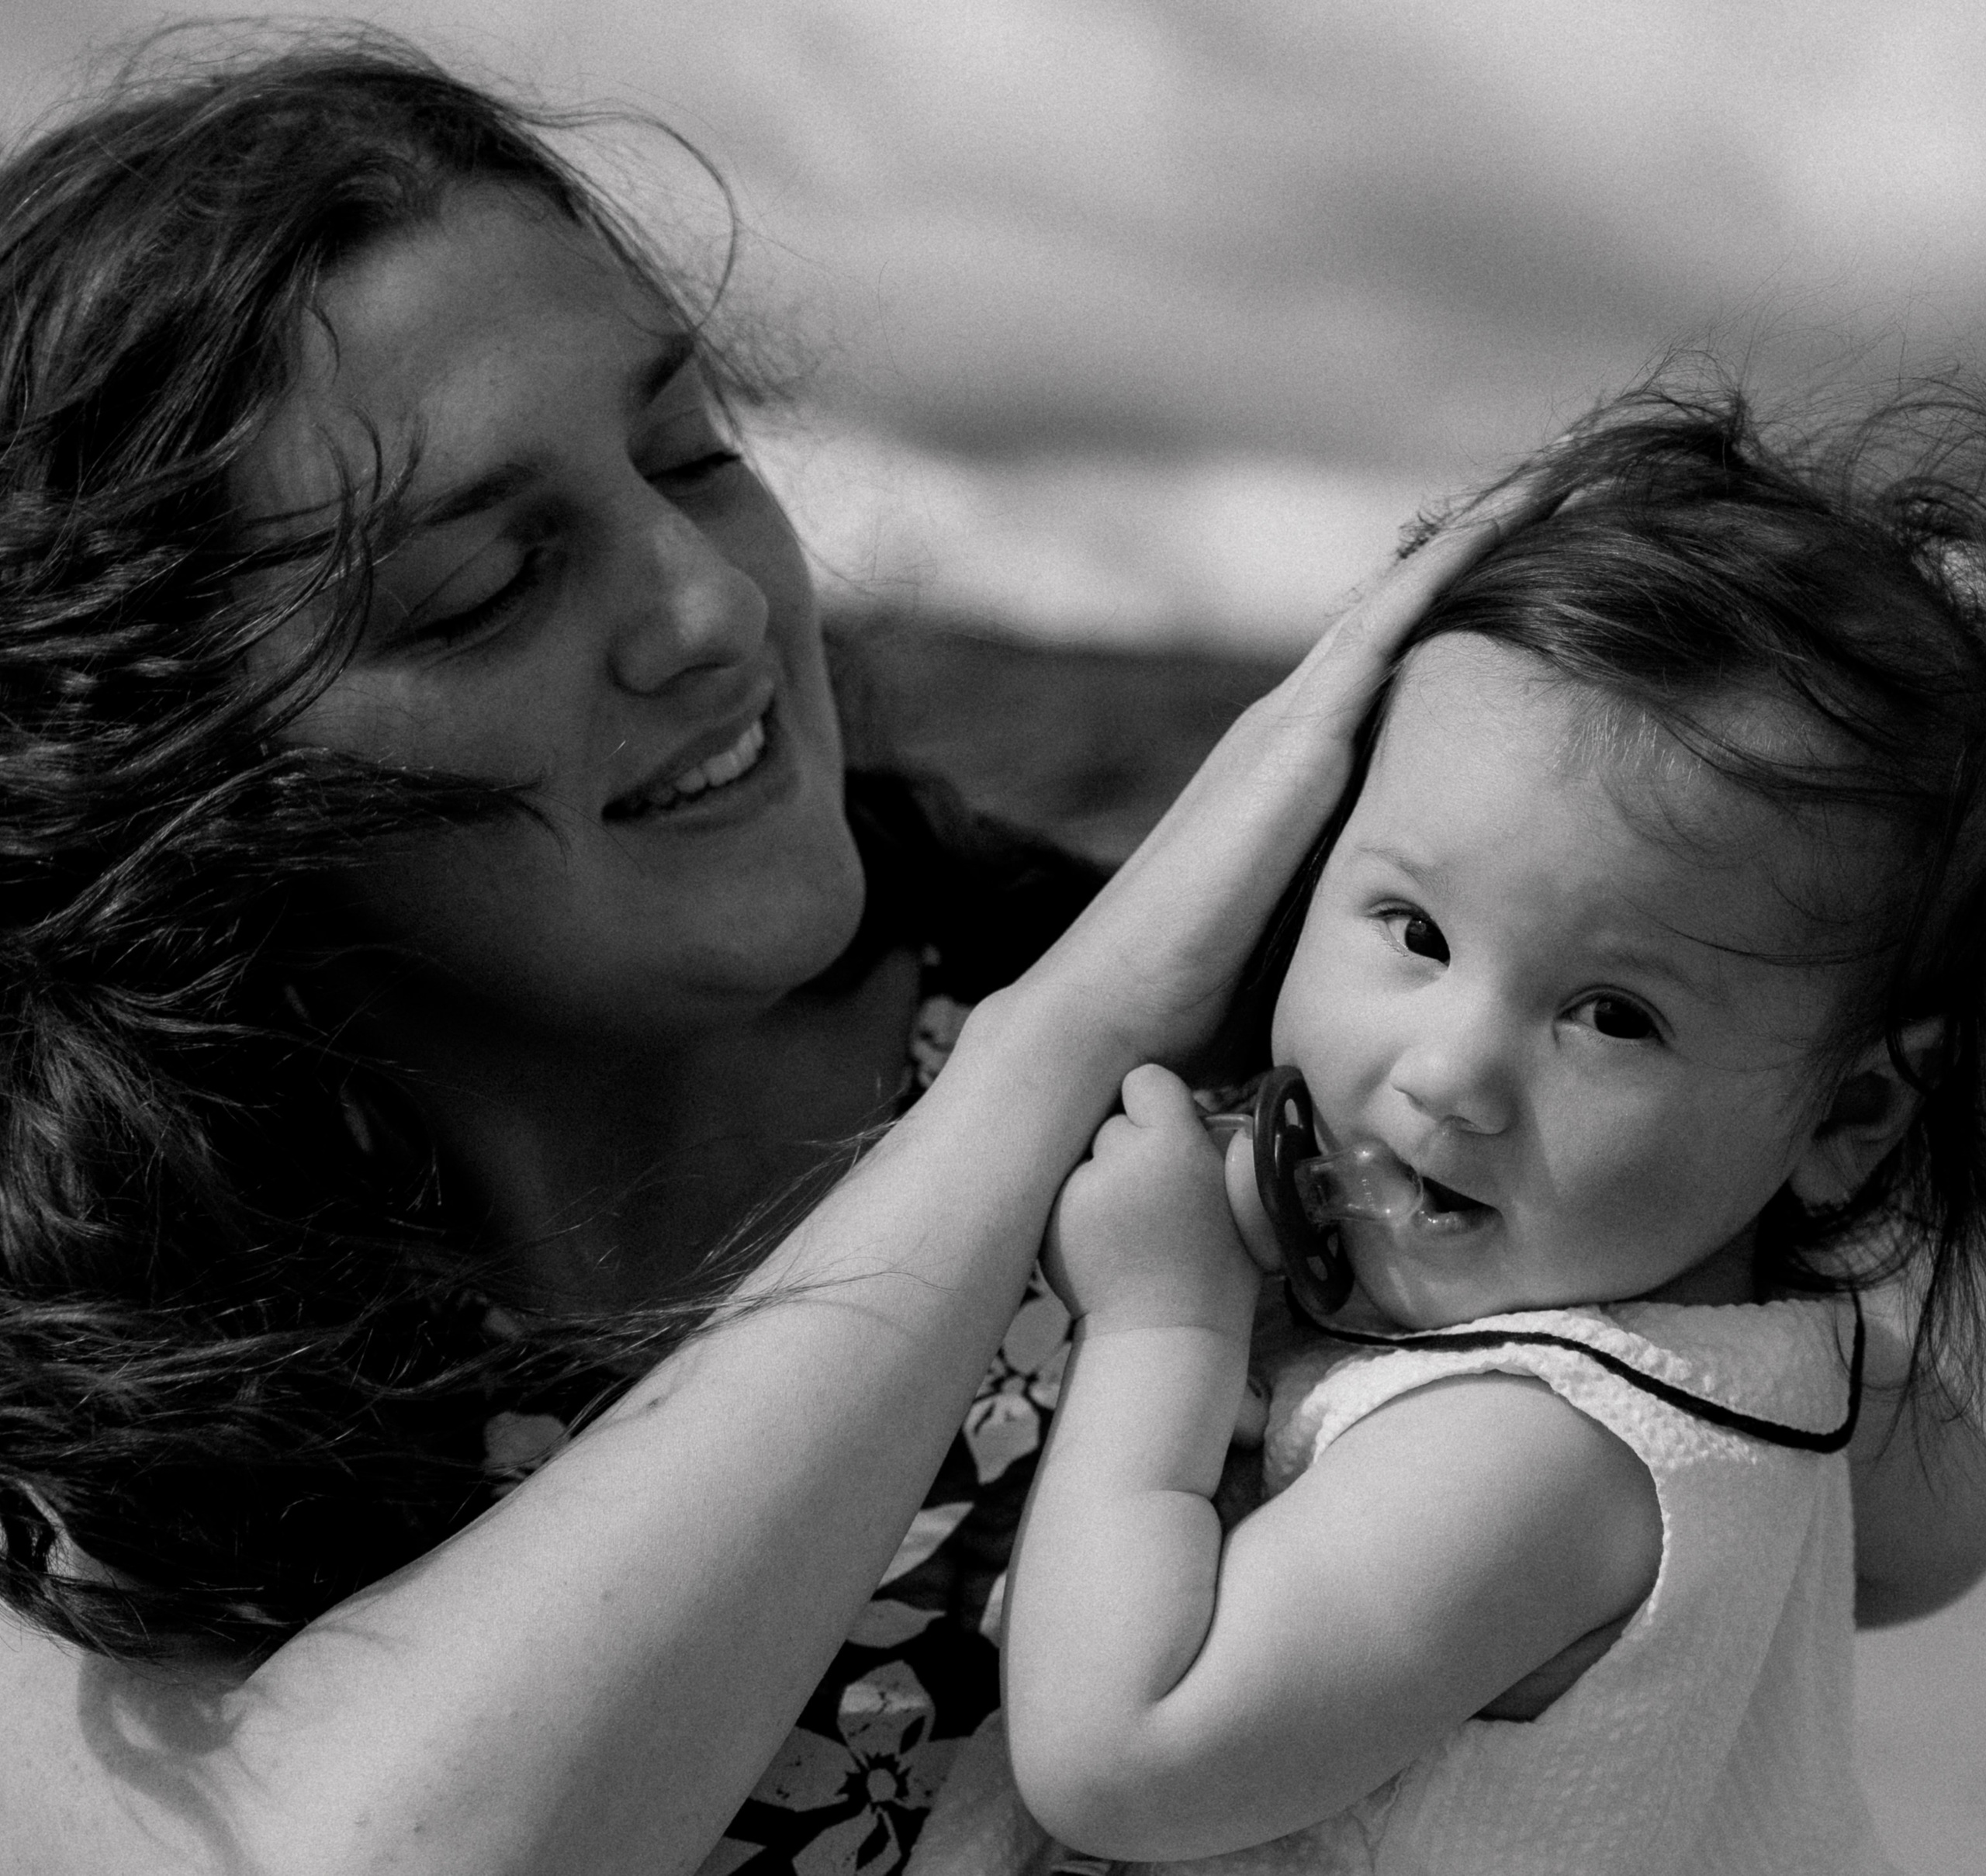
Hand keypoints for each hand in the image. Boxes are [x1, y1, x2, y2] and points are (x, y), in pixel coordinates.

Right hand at [1007, 489, 1533, 1073]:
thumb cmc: (1196, 1001)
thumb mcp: (1305, 941)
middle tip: (1561, 489)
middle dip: (1474, 554)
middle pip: (1397, 620)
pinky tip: (1504, 524)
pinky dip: (1443, 571)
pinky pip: (1386, 630)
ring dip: (1472, 541)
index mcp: (1293, 781)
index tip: (1536, 578)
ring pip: (1397, 606)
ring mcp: (1288, 729)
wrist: (1114, 1006)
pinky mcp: (1295, 744)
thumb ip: (1357, 913)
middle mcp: (1289, 734)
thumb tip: (1430, 960)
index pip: (1388, 676)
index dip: (1455, 620)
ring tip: (1550, 483)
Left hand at [1044, 1064, 1259, 1334]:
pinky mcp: (1050, 1218)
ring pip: (1085, 1154)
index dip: (1158, 1103)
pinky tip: (1106, 1240)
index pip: (1145, 1080)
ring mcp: (1076, 1190)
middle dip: (1129, 1142)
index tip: (1171, 1134)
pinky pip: (1065, 1188)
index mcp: (1172, 1145)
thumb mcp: (1241, 1192)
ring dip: (1102, 1173)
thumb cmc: (1219, 1263)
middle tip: (1153, 1189)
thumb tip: (1188, 1103)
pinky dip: (1080, 1205)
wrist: (1168, 1332)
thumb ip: (1214, 1140)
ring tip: (1130, 1222)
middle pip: (1112, 1119)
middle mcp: (1117, 1158)